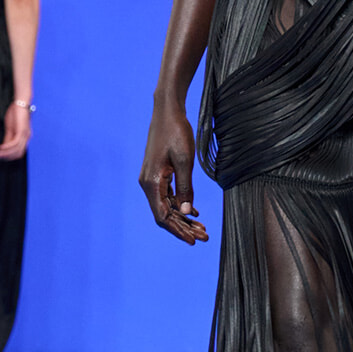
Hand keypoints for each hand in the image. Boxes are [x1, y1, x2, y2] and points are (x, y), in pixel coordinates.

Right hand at [0, 102, 31, 159]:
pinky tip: (0, 147)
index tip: (2, 157)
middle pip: (18, 153)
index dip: (10, 156)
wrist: (20, 103)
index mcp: (25, 137)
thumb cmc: (15, 114)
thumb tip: (4, 147)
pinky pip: (15, 143)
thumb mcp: (10, 128)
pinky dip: (7, 147)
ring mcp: (25, 135)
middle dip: (8, 157)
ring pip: (16, 149)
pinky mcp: (22, 131)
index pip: (19, 152)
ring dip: (6, 153)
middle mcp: (27, 138)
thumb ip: (8, 137)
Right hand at [140, 98, 208, 243]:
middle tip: (204, 236)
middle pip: (164, 214)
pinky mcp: (158, 174)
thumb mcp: (184, 161)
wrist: (167, 111)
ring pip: (167, 206)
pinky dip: (180, 205)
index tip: (194, 240)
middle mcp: (148, 183)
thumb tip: (185, 213)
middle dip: (183, 227)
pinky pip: (168, 196)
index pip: (162, 216)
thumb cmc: (176, 132)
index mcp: (151, 182)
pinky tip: (194, 211)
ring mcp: (152, 179)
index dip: (178, 230)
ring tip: (202, 227)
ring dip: (183, 217)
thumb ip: (185, 188)